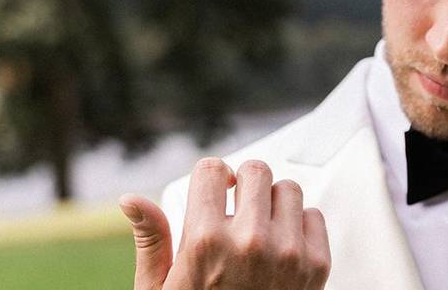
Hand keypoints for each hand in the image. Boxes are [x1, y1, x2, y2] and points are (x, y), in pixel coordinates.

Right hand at [119, 158, 329, 289]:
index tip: (215, 191)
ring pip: (289, 189)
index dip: (212, 178)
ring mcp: (288, 252)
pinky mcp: (317, 264)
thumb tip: (130, 199)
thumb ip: (152, 239)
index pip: (212, 169)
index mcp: (206, 240)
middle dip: (245, 185)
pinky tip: (281, 249)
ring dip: (275, 204)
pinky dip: (299, 227)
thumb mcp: (162, 289)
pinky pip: (314, 216)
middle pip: (256, 171)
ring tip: (260, 231)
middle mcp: (250, 241)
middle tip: (238, 210)